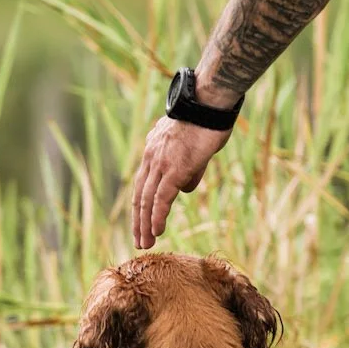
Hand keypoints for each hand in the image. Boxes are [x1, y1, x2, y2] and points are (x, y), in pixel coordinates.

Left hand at [131, 114, 231, 250]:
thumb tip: (185, 190)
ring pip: (147, 200)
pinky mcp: (174, 169)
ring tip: (146, 243)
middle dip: (138, 221)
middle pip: (139, 195)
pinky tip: (156, 231)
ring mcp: (161, 163)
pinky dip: (157, 217)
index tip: (142, 223)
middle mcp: (151, 157)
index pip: (142, 184)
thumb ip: (188, 171)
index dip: (141, 206)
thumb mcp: (194, 149)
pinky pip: (161, 198)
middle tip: (140, 241)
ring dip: (145, 224)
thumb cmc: (207, 122)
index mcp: (153, 151)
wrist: (210, 104)